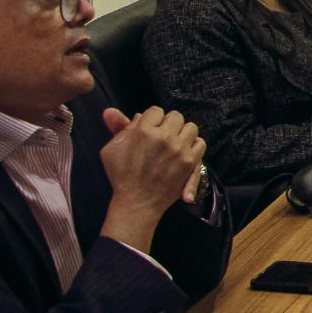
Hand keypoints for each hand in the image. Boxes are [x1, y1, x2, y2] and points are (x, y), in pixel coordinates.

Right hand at [98, 106, 206, 250]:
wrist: (137, 202)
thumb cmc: (121, 176)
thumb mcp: (111, 150)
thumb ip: (117, 128)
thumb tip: (111, 111)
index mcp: (143, 131)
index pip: (156, 110)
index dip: (152, 119)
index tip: (149, 129)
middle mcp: (164, 137)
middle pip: (175, 116)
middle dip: (168, 124)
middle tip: (162, 136)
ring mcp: (179, 149)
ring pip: (190, 127)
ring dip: (182, 133)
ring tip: (173, 143)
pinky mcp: (190, 161)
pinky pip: (200, 143)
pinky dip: (194, 146)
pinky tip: (183, 151)